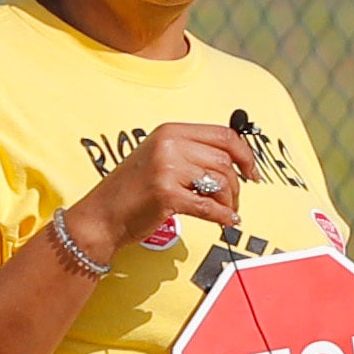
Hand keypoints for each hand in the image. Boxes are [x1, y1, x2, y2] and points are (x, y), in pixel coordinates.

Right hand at [69, 118, 263, 264]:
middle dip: (236, 185)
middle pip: (225, 160)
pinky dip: (223, 216)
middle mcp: (168, 144)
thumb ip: (191, 154)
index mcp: (169, 131)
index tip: (252, 171)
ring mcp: (166, 168)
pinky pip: (209, 206)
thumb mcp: (159, 159)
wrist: (101, 216)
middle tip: (233, 200)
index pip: (223, 134)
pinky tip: (225, 221)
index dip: (245, 154)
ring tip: (223, 212)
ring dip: (228, 202)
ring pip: (221, 182)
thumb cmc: (131, 192)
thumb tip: (235, 162)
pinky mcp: (166, 194)